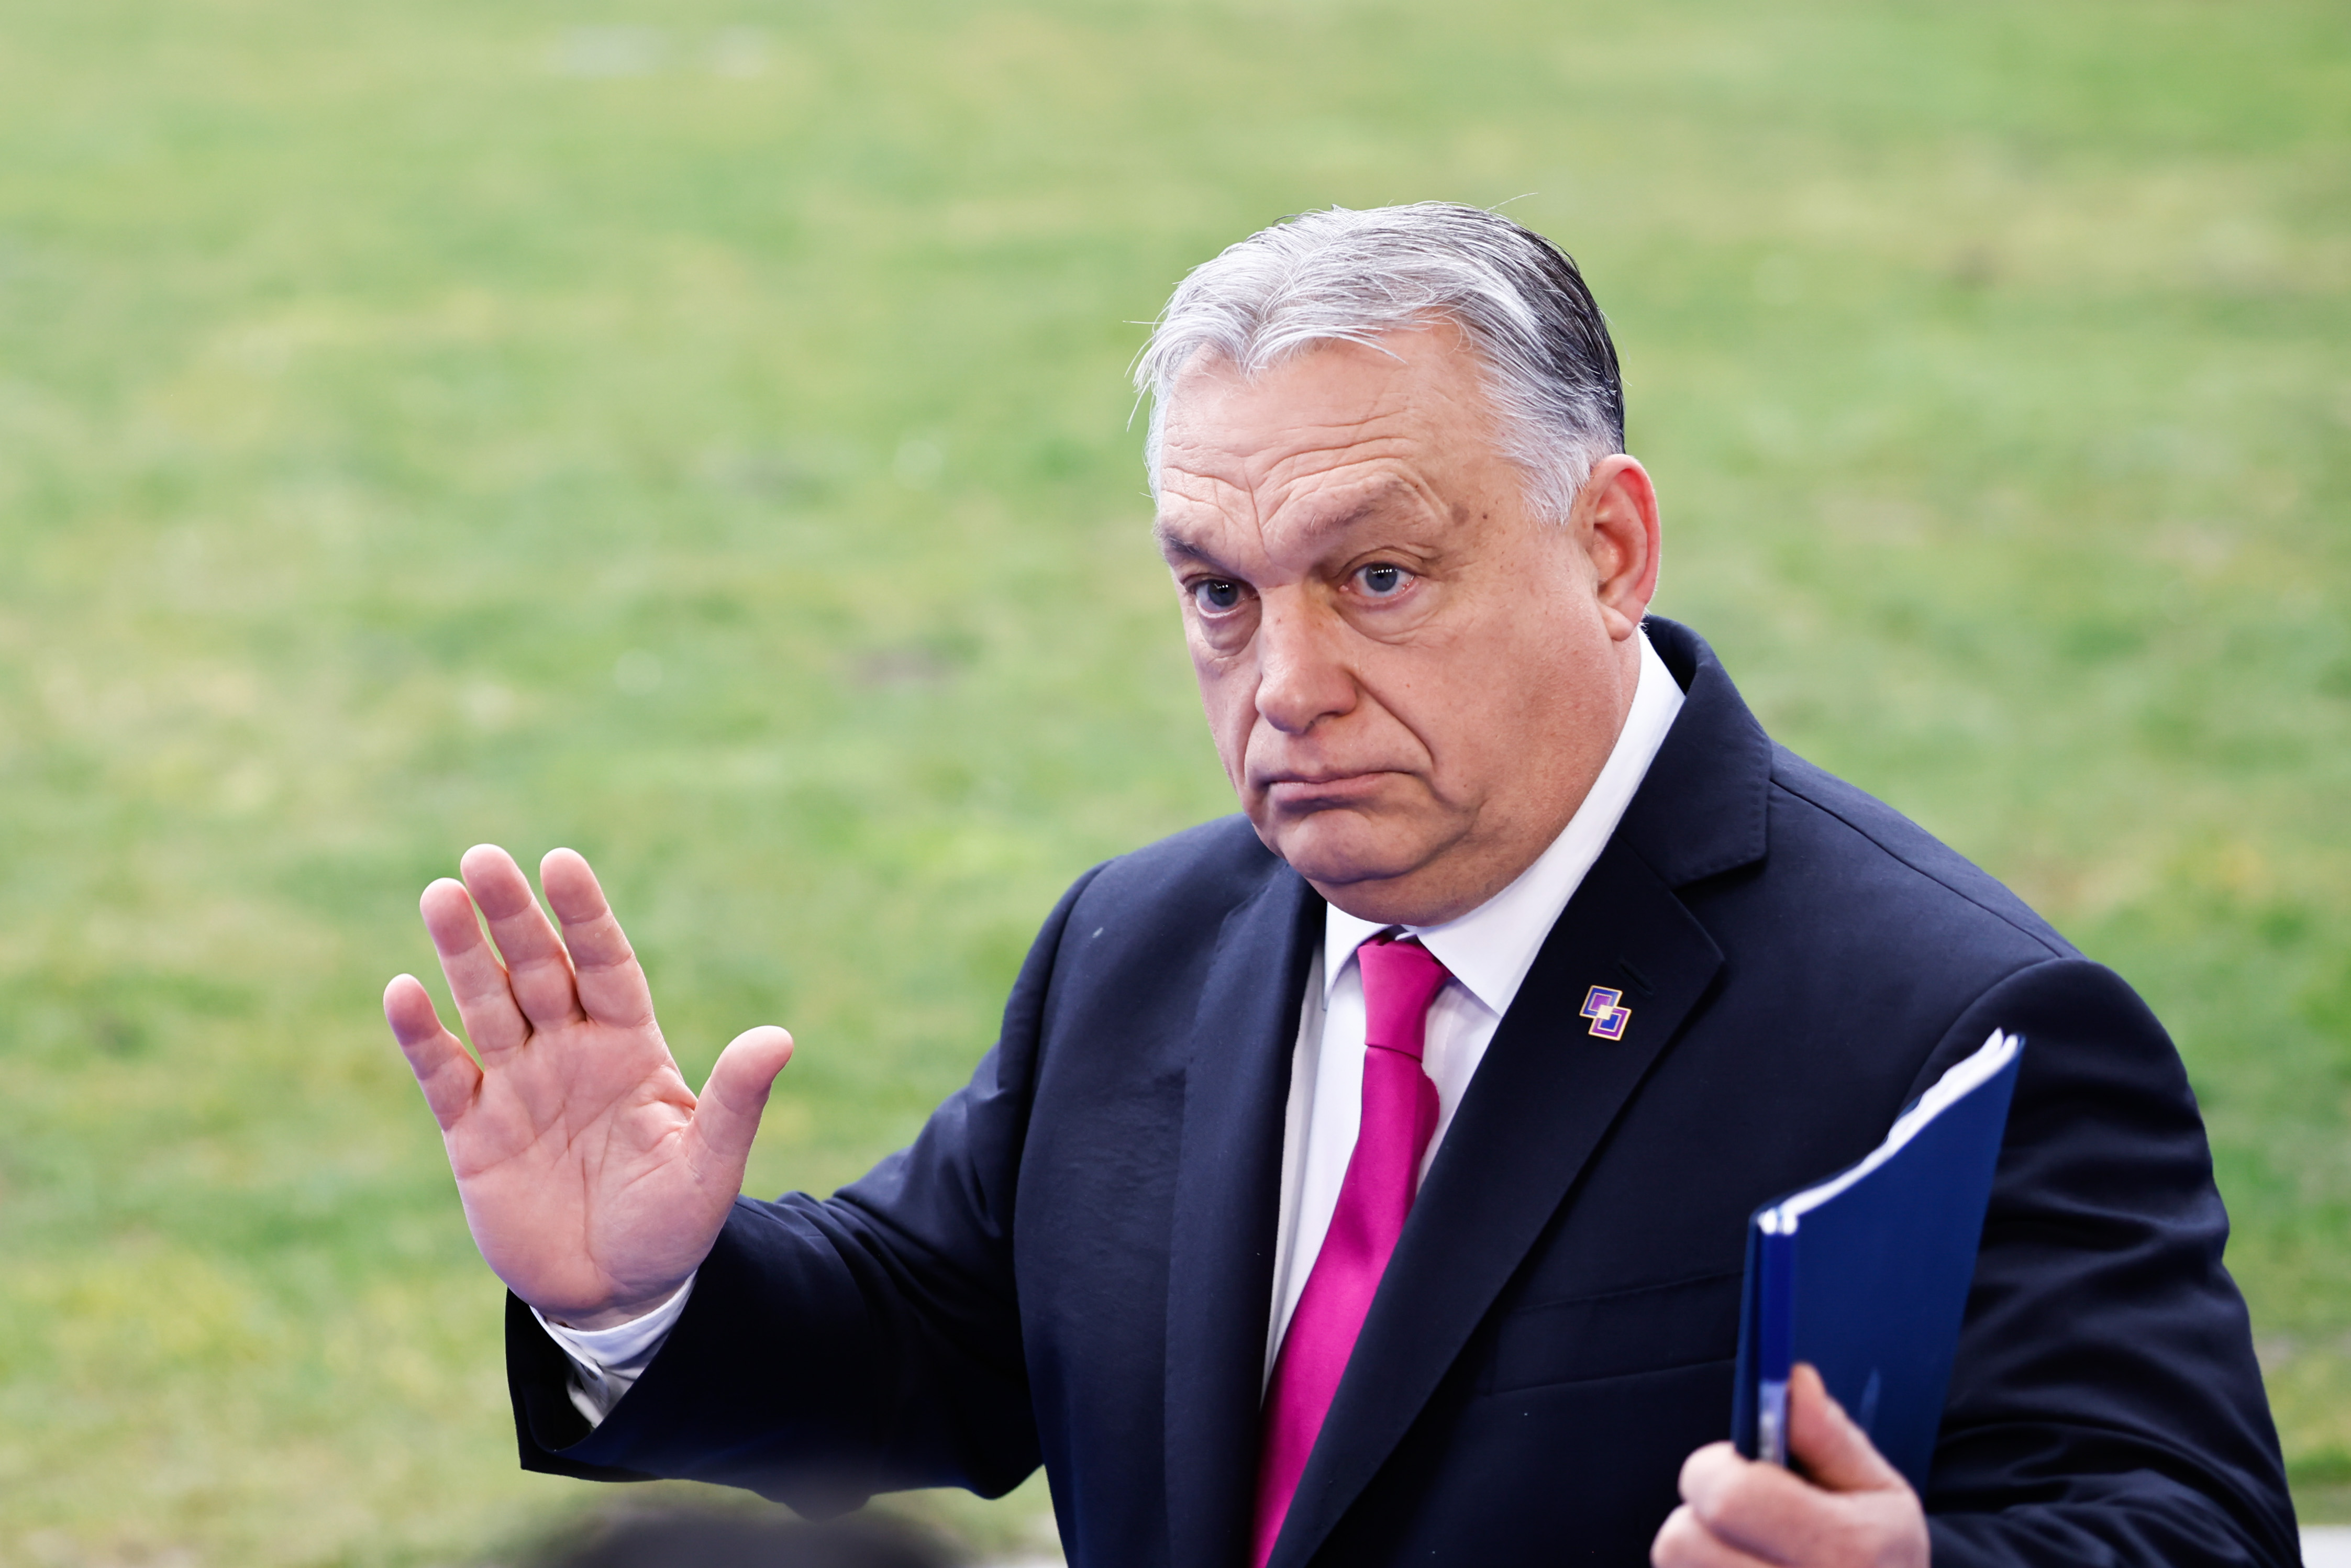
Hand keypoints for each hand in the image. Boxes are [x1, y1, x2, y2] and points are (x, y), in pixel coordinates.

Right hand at [382, 845, 794, 1326]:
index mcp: (629, 1046)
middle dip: (512, 916)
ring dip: (462, 954)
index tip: (561, 862)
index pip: (605, 964)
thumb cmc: (673, 1222)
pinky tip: (403, 990)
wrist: (617, 1291)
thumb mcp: (710, 1164)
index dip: (583, 916)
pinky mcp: (472, 1131)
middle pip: (537, 969)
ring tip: (440, 896)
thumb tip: (779, 1038)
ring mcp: (518, 1086)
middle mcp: (569, 1051)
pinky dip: (423, 1034)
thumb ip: (735, 1099)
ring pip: (486, 1004)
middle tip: (482, 857)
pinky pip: (444, 1073)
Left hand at [1652, 1363, 1927, 1567]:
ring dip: (1697, 1551)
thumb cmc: (1882, 1559)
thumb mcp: (1880, 1493)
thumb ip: (1830, 1436)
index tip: (1730, 1465)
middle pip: (1680, 1540)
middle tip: (1740, 1515)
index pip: (1727, 1496)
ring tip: (1746, 1549)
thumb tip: (1793, 1381)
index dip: (1714, 1470)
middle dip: (1698, 1514)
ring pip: (1675, 1567)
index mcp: (1845, 1552)